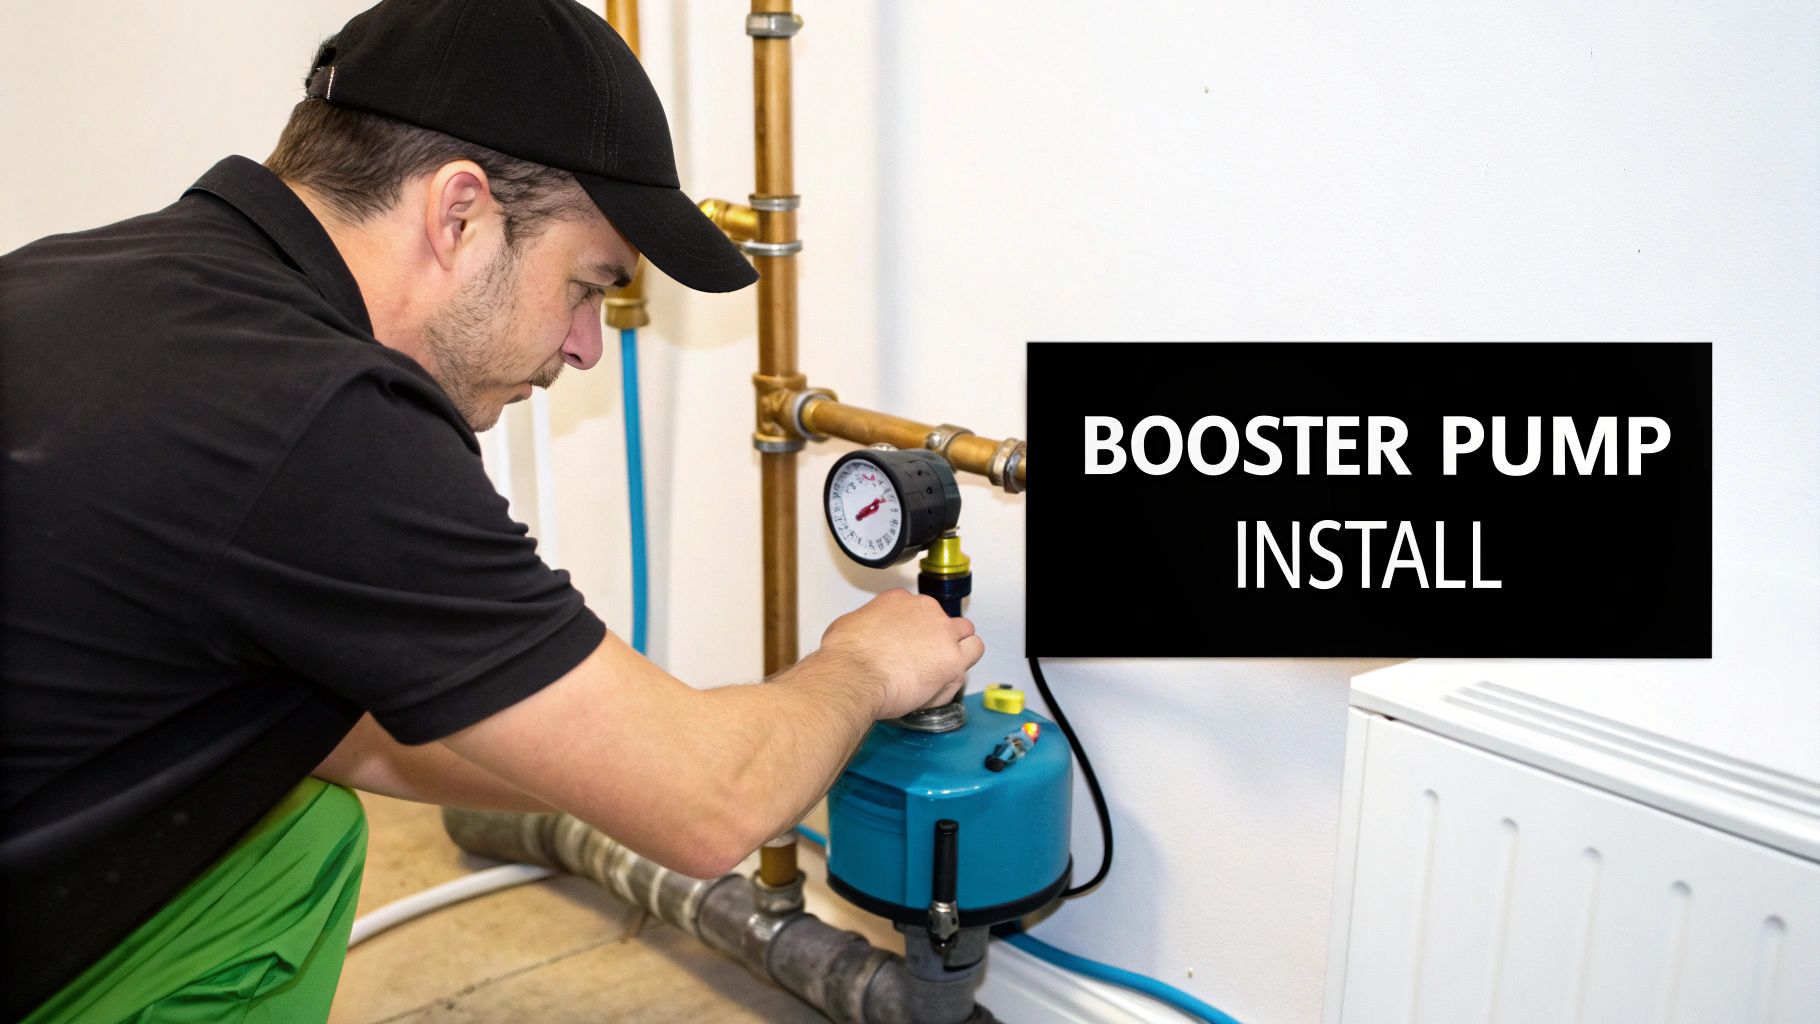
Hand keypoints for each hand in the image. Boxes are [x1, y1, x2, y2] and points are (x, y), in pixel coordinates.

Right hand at [818, 588, 983, 719]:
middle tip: (924, 657)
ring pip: (965, 632)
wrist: (854, 676)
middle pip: (943, 618)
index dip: (913, 629)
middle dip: (937, 636)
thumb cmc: (845, 657)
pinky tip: (949, 677)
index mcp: (898, 600)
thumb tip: (864, 634)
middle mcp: (924, 610)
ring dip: (958, 646)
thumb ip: (864, 625)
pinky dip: (964, 664)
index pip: (916, 609)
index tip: (906, 643)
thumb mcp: (846, 626)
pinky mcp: (953, 658)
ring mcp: (942, 632)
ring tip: (944, 666)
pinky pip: (974, 652)